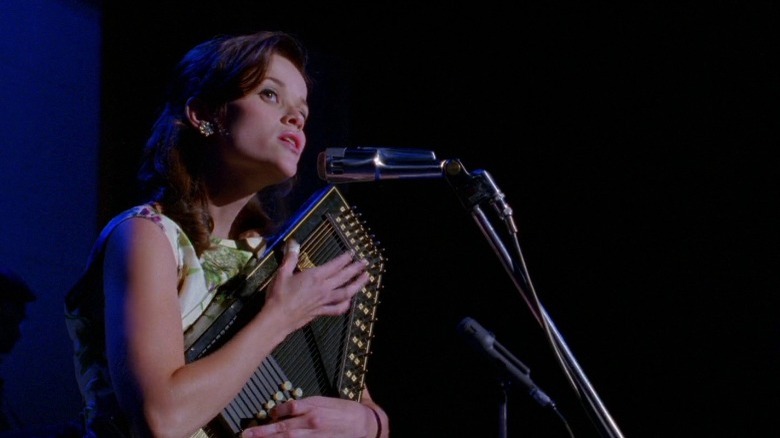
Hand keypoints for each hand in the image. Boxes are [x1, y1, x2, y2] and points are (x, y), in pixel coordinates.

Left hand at [240, 396, 374, 437]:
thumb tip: (288, 407)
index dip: (276, 411)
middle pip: (282, 428)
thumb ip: (307, 404)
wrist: (365, 425)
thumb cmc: (346, 411)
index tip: (270, 414)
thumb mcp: (326, 401)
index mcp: (314, 406)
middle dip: (262, 432)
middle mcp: (312, 421)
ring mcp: (314, 436)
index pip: (289, 407)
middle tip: (246, 434)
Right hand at [263, 239, 369, 333]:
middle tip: (365, 263)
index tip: (352, 253)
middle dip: (356, 268)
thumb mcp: (282, 273)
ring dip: (357, 285)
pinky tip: (349, 302)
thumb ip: (290, 258)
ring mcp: (323, 301)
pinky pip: (337, 309)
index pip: (335, 265)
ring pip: (346, 292)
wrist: (277, 318)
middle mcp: (323, 288)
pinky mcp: (320, 312)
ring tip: (366, 278)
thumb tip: (293, 243)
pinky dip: (345, 305)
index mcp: (315, 277)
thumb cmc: (279, 296)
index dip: (345, 258)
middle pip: (344, 277)